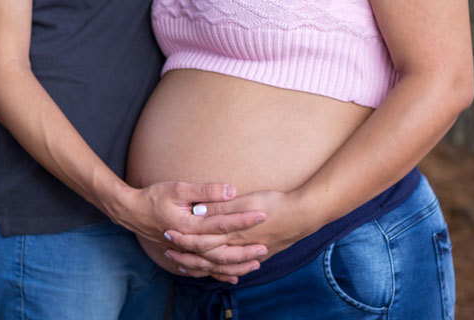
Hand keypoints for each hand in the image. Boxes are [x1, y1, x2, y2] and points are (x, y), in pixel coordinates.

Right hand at [109, 181, 268, 280]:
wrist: (131, 212)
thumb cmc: (154, 197)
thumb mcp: (178, 188)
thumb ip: (205, 191)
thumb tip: (230, 190)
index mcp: (190, 226)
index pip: (223, 224)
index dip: (244, 219)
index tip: (262, 214)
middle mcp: (190, 243)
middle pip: (222, 251)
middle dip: (245, 250)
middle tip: (265, 246)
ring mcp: (186, 251)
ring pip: (214, 264)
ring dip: (235, 264)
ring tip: (256, 263)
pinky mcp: (183, 254)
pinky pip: (203, 269)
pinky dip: (218, 273)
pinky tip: (232, 276)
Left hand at [163, 189, 314, 277]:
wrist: (306, 215)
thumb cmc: (276, 203)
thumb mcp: (246, 200)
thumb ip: (222, 206)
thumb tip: (198, 209)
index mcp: (233, 233)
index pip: (202, 241)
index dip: (183, 239)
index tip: (167, 234)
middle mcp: (239, 247)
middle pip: (208, 257)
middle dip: (187, 255)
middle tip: (169, 252)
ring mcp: (250, 252)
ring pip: (221, 265)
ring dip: (203, 265)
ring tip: (187, 264)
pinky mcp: (259, 253)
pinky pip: (236, 267)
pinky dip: (224, 271)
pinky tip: (220, 273)